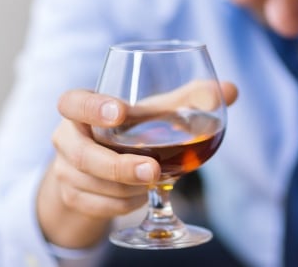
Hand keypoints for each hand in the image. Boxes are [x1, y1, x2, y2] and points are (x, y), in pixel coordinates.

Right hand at [37, 82, 237, 248]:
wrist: (98, 170)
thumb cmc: (130, 130)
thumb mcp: (155, 114)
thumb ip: (190, 100)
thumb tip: (232, 90)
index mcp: (82, 109)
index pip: (71, 102)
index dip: (91, 107)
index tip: (120, 112)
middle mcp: (67, 138)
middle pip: (83, 154)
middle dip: (118, 165)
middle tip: (153, 170)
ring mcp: (65, 170)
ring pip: (93, 185)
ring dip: (128, 188)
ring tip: (156, 178)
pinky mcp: (72, 198)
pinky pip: (99, 206)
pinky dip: (124, 204)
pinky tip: (141, 195)